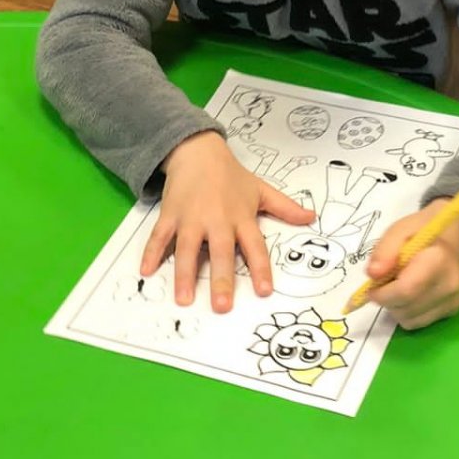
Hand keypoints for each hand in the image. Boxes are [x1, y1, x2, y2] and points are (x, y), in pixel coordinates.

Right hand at [142, 132, 313, 312]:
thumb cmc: (231, 176)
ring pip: (187, 249)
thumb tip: (312, 218)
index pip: (255, 246)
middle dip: (220, 280)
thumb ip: (285, 207)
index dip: (260, 269)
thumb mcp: (261, 189)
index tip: (264, 291)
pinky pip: (160, 236)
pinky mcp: (170, 214)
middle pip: (220, 253)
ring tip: (183, 299)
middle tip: (221, 306)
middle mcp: (217, 220)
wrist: (198, 151)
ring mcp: (191, 218)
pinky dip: (151, 253)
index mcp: (241, 217)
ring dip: (184, 274)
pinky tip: (146, 272)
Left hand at [358, 203, 458, 331]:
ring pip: (410, 320)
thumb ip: (384, 251)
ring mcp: (453, 301)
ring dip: (396, 308)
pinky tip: (411, 295)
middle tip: (386, 282)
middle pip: (406, 309)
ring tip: (400, 286)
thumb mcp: (398, 230)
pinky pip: (418, 322)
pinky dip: (407, 313)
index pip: (406, 290)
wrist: (452, 235)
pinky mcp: (452, 311)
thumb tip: (372, 275)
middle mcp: (450, 285)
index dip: (383, 294)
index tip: (371, 287)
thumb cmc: (421, 230)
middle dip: (386, 300)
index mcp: (438, 260)